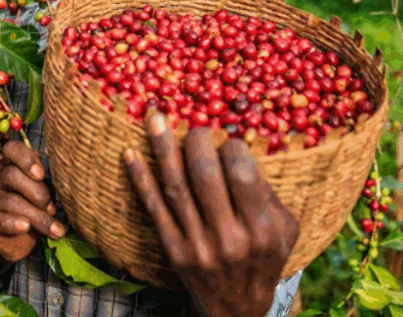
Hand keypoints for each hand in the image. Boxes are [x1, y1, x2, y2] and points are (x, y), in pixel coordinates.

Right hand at [0, 141, 65, 267]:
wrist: (14, 241)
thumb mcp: (40, 195)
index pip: (12, 150)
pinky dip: (10, 223)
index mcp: (10, 165)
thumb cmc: (30, 210)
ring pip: (9, 201)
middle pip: (12, 175)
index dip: (26, 159)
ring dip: (36, 216)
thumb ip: (46, 187)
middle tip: (52, 208)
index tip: (41, 174)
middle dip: (38, 193)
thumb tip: (65, 192)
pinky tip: (25, 227)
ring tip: (55, 230)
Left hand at [124, 111, 298, 316]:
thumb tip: (240, 150)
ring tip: (153, 117)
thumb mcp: (283, 231)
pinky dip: (140, 178)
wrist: (236, 311)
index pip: (242, 174)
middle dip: (196, 140)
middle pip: (204, 175)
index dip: (232, 148)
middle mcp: (229, 238)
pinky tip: (130, 153)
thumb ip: (268, 193)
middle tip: (194, 127)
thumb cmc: (264, 259)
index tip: (227, 141)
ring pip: (175, 186)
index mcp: (261, 230)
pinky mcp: (173, 251)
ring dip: (162, 147)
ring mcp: (197, 245)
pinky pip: (153, 208)